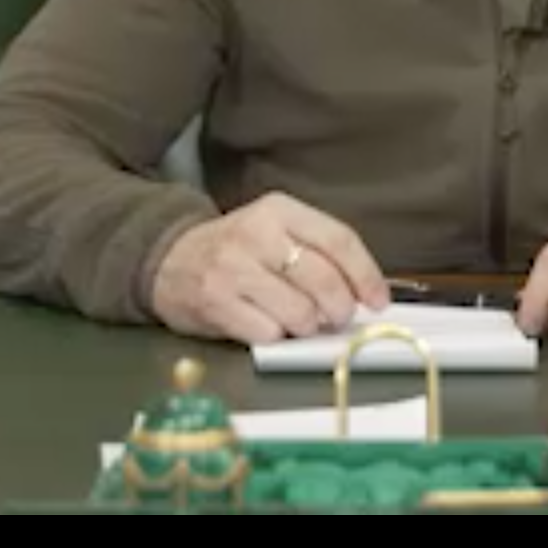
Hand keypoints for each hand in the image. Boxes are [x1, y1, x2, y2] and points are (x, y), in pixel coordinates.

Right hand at [147, 192, 390, 344]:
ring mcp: (234, 269)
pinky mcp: (216, 302)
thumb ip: (318, 252)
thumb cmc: (236, 251)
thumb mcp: (276, 231)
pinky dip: (277, 337)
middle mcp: (257, 234)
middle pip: (324, 281)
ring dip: (307, 326)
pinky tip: (268, 326)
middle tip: (337, 318)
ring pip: (301, 313)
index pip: (339, 240)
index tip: (379, 300)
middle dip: (340, 309)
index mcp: (279, 210)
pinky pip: (269, 333)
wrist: (168, 260)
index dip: (366, 275)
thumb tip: (367, 291)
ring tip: (297, 320)